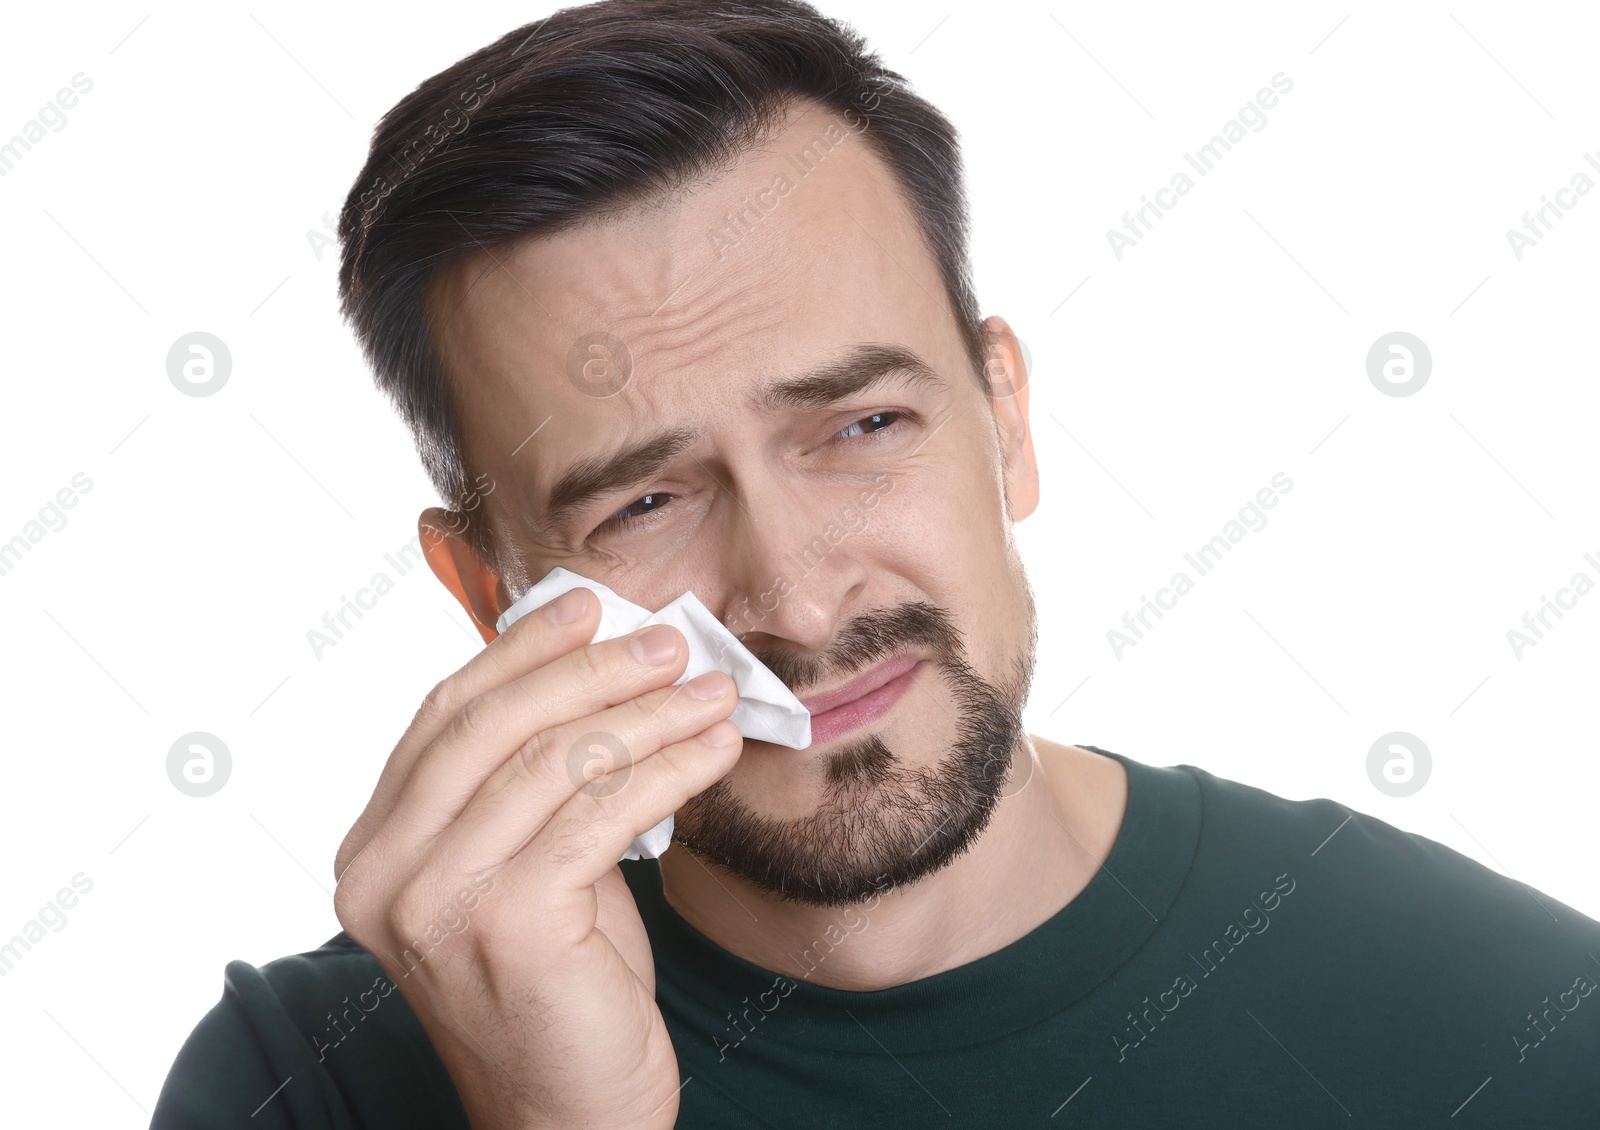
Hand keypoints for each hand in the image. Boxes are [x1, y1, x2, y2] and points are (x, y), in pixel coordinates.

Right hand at [332, 587, 741, 1128]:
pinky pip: (601, 814)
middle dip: (592, 669)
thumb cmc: (559, 986)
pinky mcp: (504, 925)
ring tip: (713, 691)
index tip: (587, 605)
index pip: (445, 716)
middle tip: (670, 642)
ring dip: (648, 715)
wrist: (570, 1116)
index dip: (519, 652)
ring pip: (555, 763)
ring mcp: (435, 901)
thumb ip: (530, 783)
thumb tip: (594, 666)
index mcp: (375, 848)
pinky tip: (715, 750)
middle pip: (494, 726)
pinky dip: (669, 769)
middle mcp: (383, 873)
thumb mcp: (526, 867)